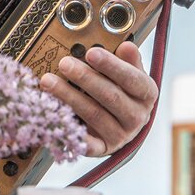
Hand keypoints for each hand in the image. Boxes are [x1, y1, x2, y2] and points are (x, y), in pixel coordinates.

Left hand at [40, 42, 158, 156]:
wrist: (122, 124)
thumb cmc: (122, 91)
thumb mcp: (129, 73)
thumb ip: (127, 60)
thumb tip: (126, 46)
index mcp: (146, 93)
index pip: (131, 78)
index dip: (111, 66)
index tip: (91, 53)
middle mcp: (138, 116)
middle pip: (110, 96)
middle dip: (85, 78)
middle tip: (64, 64)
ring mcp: (122, 135)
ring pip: (94, 115)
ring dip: (69, 97)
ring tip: (48, 81)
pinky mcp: (104, 148)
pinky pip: (86, 142)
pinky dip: (70, 130)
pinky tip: (54, 115)